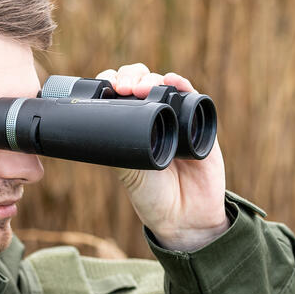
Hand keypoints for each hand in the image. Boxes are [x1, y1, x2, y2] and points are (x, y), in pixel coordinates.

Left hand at [95, 63, 228, 250]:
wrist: (184, 217)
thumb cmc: (151, 196)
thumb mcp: (126, 169)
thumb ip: (115, 144)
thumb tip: (95, 120)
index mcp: (130, 125)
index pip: (118, 93)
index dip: (111, 82)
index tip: (104, 86)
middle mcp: (152, 116)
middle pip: (140, 81)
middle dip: (130, 76)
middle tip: (123, 88)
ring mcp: (176, 117)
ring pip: (163, 83)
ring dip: (151, 78)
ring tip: (142, 87)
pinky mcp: (199, 123)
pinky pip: (191, 96)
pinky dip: (181, 84)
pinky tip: (172, 81)